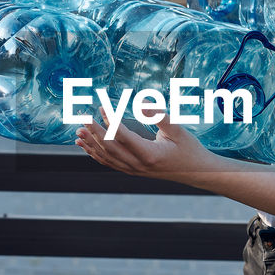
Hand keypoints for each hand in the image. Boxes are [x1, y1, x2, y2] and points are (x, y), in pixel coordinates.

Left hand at [76, 110, 219, 185]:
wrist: (196, 172)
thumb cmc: (189, 148)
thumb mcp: (177, 129)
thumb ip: (159, 115)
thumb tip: (140, 102)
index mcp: (149, 154)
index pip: (123, 136)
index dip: (110, 120)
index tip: (101, 106)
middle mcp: (138, 165)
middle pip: (110, 148)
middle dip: (94, 132)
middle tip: (82, 117)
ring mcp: (134, 170)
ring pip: (107, 158)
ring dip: (91, 144)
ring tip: (78, 131)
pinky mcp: (132, 171)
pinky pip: (109, 163)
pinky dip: (95, 154)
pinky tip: (85, 145)